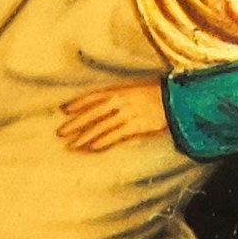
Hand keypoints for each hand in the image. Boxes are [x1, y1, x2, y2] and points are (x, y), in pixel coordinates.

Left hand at [57, 82, 171, 153]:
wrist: (177, 100)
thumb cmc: (157, 94)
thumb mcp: (136, 91)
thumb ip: (121, 97)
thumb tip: (107, 105)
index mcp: (119, 90)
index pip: (92, 97)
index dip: (77, 103)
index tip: (63, 109)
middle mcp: (120, 101)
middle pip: (92, 113)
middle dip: (75, 123)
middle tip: (60, 132)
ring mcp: (127, 113)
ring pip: (101, 126)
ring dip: (85, 136)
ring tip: (72, 145)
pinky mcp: (136, 126)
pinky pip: (116, 135)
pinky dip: (103, 141)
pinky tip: (93, 148)